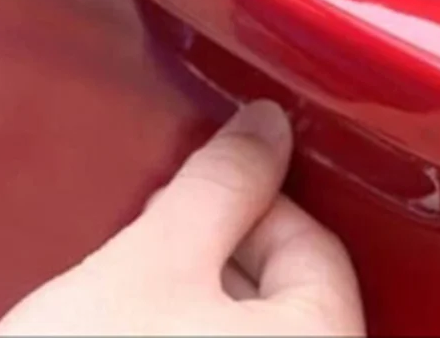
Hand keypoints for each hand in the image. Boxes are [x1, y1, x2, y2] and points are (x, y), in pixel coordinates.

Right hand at [0, 101, 363, 336]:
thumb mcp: (150, 267)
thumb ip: (219, 184)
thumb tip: (267, 122)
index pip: (311, 243)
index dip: (245, 203)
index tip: (189, 198)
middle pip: (279, 295)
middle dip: (211, 258)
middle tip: (148, 250)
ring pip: (240, 337)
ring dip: (189, 309)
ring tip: (129, 306)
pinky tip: (128, 337)